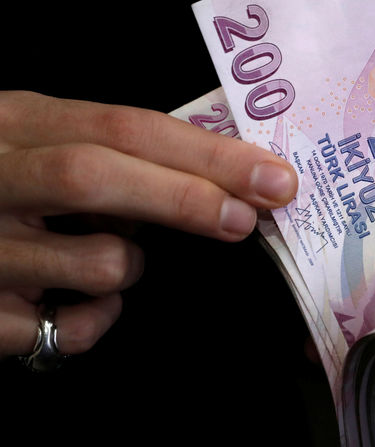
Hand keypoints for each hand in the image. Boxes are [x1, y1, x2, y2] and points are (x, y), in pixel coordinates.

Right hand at [0, 91, 297, 358]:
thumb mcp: (36, 137)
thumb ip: (109, 147)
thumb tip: (214, 175)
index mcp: (17, 122)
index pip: (124, 126)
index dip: (206, 153)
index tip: (272, 177)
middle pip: (97, 177)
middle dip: (186, 197)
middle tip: (248, 218)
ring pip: (96, 263)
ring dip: (128, 265)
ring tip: (105, 254)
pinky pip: (69, 328)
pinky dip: (92, 320)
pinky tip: (67, 303)